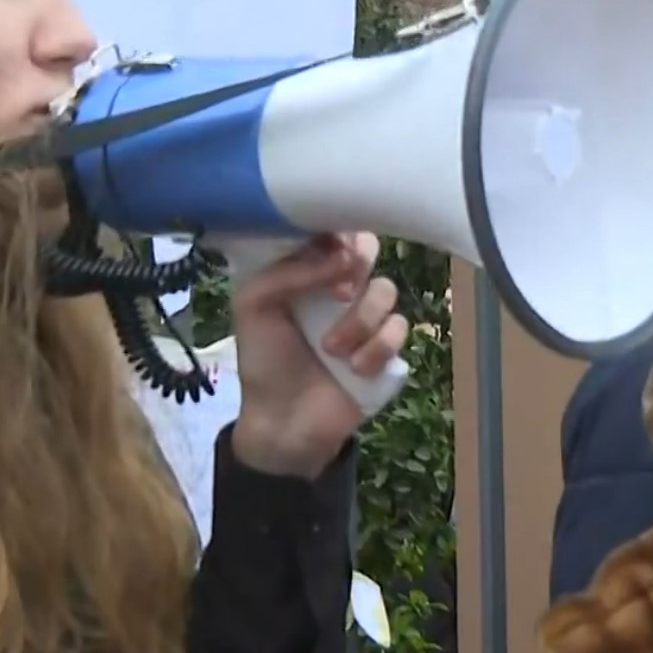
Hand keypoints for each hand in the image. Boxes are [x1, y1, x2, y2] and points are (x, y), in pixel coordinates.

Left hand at [228, 233, 407, 478]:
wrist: (284, 424)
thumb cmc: (262, 361)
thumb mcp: (253, 305)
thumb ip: (289, 270)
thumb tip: (341, 255)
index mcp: (301, 269)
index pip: (329, 228)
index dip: (334, 232)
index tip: (329, 247)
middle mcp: (334, 286)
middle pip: (368, 248)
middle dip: (356, 265)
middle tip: (338, 289)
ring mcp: (362, 316)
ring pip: (385, 290)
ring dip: (359, 320)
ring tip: (332, 349)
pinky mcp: (384, 347)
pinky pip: (398, 328)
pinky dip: (376, 348)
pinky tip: (355, 368)